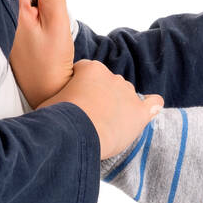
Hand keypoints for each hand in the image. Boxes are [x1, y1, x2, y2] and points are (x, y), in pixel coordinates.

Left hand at [8, 0, 73, 107]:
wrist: (45, 93)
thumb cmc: (51, 61)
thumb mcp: (57, 21)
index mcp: (11, 9)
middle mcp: (0, 16)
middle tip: (46, 8)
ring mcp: (2, 27)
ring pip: (16, 1)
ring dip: (30, 2)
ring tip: (43, 21)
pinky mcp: (7, 36)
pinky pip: (15, 14)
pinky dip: (27, 15)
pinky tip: (37, 28)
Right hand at [39, 60, 163, 158]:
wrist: (76, 134)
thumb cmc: (58, 118)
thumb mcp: (49, 101)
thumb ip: (58, 96)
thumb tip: (54, 104)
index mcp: (91, 69)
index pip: (87, 74)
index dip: (79, 89)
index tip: (73, 104)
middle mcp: (112, 76)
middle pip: (108, 84)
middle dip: (100, 98)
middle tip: (88, 117)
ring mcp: (127, 93)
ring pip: (126, 95)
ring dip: (119, 106)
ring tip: (106, 125)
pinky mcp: (139, 112)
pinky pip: (153, 103)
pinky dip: (152, 105)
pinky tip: (150, 109)